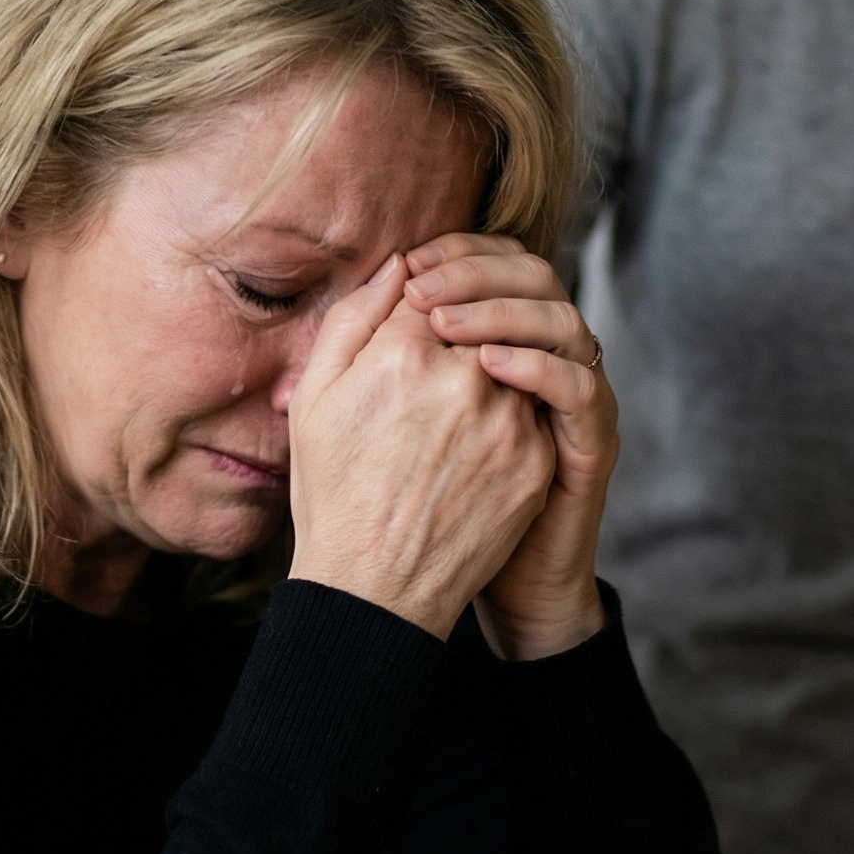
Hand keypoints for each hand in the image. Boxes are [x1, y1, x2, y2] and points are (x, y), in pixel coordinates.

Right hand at [287, 255, 554, 640]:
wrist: (376, 589)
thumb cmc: (334, 492)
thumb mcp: (315, 398)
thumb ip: (356, 316)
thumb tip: (400, 264)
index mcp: (405, 354)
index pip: (431, 290)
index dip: (420, 303)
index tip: (409, 328)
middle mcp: (467, 380)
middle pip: (478, 321)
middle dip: (459, 334)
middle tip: (433, 372)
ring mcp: (510, 423)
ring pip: (511, 364)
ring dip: (489, 375)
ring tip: (448, 419)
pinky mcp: (538, 461)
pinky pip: (532, 412)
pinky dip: (508, 418)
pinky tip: (471, 450)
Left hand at [404, 233, 615, 660]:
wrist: (448, 586)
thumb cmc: (404, 490)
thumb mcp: (374, 406)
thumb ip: (375, 338)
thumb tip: (387, 270)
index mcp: (500, 340)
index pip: (497, 263)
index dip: (458, 251)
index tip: (407, 264)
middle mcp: (543, 359)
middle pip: (536, 277)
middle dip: (478, 271)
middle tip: (423, 287)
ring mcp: (570, 400)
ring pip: (566, 321)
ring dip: (506, 311)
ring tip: (446, 324)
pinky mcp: (587, 445)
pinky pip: (581, 389)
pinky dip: (540, 367)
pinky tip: (490, 366)